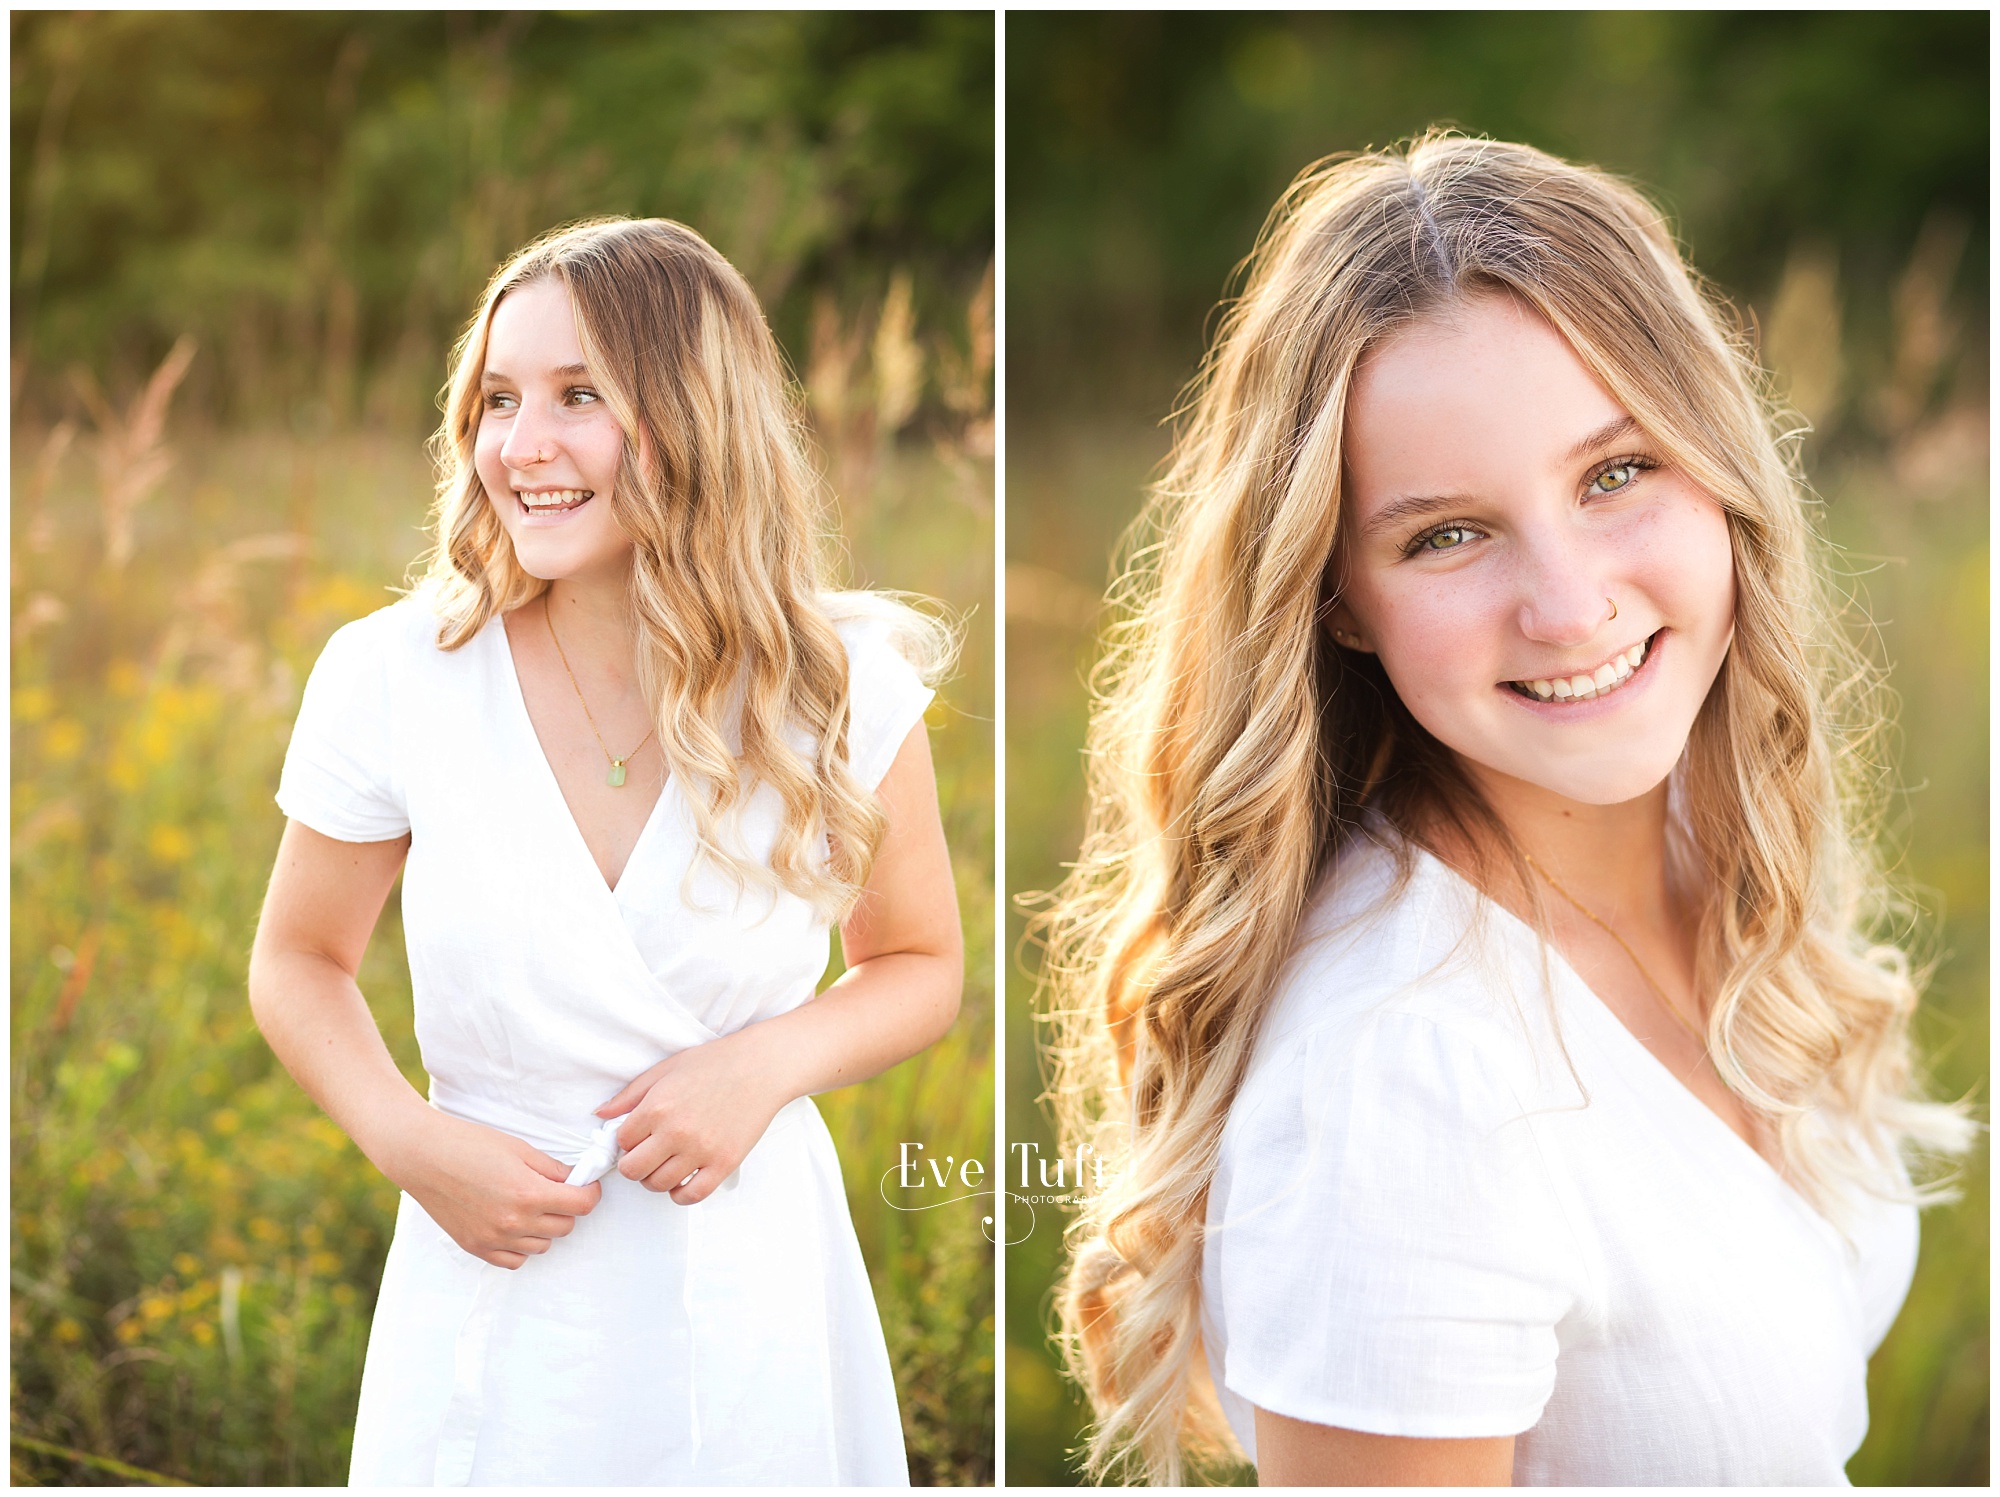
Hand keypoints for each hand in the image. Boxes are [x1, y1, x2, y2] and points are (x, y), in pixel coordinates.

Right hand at [389, 1109, 602, 1268]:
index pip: (581, 1206)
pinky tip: (514, 1225)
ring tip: (529, 1205)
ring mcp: (494, 1239)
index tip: (587, 1186)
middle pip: (565, 1227)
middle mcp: (514, 1223)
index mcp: (528, 1194)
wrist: (423, 1157)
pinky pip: (514, 1260)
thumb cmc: (469, 1145)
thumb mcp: (520, 1149)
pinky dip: (521, 1246)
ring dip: (544, 1227)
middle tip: (555, 1190)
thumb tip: (576, 1181)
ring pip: (542, 1245)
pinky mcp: (476, 1248)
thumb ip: (552, 1169)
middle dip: (567, 1208)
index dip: (590, 1193)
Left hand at [596, 1032, 793, 1204]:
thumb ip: (630, 1094)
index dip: (627, 1141)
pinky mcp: (724, 1164)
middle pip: (633, 1170)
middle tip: (648, 1154)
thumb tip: (601, 1114)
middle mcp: (675, 1131)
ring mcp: (700, 1151)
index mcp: (657, 1106)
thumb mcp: (666, 1069)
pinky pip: (691, 1196)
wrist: (762, 1067)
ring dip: (655, 1178)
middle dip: (635, 1164)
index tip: (639, 1136)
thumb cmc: (715, 1063)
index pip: (622, 1141)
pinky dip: (680, 1194)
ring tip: (666, 1164)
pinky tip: (683, 1179)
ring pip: (657, 1185)